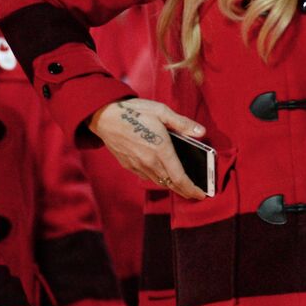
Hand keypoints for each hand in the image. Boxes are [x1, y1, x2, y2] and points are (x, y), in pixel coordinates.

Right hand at [89, 98, 206, 199]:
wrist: (104, 117)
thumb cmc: (134, 111)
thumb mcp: (161, 111)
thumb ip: (182, 123)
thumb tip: (201, 132)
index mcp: (161, 149)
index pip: (179, 177)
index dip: (192, 189)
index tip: (201, 194)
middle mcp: (149, 162)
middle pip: (171, 184)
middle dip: (185, 190)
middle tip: (195, 193)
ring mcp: (138, 166)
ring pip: (159, 182)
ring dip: (172, 185)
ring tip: (182, 184)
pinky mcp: (129, 166)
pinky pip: (147, 177)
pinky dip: (158, 179)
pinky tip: (163, 173)